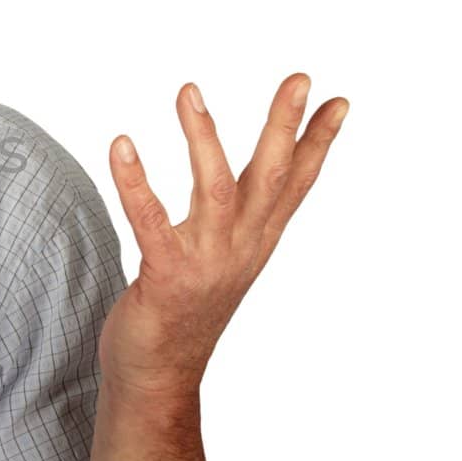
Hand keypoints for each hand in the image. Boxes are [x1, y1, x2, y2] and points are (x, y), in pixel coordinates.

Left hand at [99, 73, 348, 399]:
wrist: (158, 381)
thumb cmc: (180, 316)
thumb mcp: (217, 263)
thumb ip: (229, 223)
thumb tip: (236, 188)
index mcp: (253, 244)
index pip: (295, 186)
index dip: (318, 143)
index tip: (339, 100)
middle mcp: (239, 250)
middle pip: (270, 178)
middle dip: (285, 126)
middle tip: (300, 78)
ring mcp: (206, 264)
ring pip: (216, 189)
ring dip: (203, 137)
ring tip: (189, 90)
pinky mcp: (165, 276)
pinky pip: (150, 221)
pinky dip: (135, 181)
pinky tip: (122, 145)